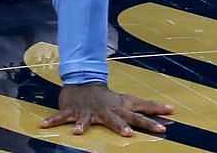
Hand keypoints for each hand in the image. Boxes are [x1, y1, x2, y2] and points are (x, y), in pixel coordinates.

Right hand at [41, 82, 174, 136]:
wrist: (83, 82)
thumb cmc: (109, 97)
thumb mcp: (129, 100)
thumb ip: (149, 106)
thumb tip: (172, 109)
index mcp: (119, 109)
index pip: (139, 115)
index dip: (151, 121)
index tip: (164, 127)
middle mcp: (105, 110)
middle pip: (115, 119)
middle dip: (122, 126)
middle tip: (128, 133)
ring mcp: (87, 110)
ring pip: (86, 119)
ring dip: (82, 125)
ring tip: (79, 132)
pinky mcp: (72, 110)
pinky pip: (61, 117)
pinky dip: (53, 121)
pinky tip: (43, 126)